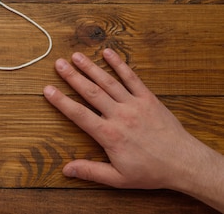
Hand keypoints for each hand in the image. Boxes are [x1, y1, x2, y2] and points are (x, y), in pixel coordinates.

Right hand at [43, 48, 209, 190]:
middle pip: (91, 92)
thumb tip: (66, 170)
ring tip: (76, 56)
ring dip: (91, 68)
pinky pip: (131, 78)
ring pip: (108, 82)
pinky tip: (108, 53)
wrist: (183, 163)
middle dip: (72, 77)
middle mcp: (119, 115)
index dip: (61, 101)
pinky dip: (119, 65)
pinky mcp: (148, 98)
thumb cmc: (151, 172)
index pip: (79, 114)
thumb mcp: (118, 178)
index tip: (48, 89)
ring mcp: (134, 104)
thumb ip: (91, 171)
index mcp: (109, 134)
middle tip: (58, 64)